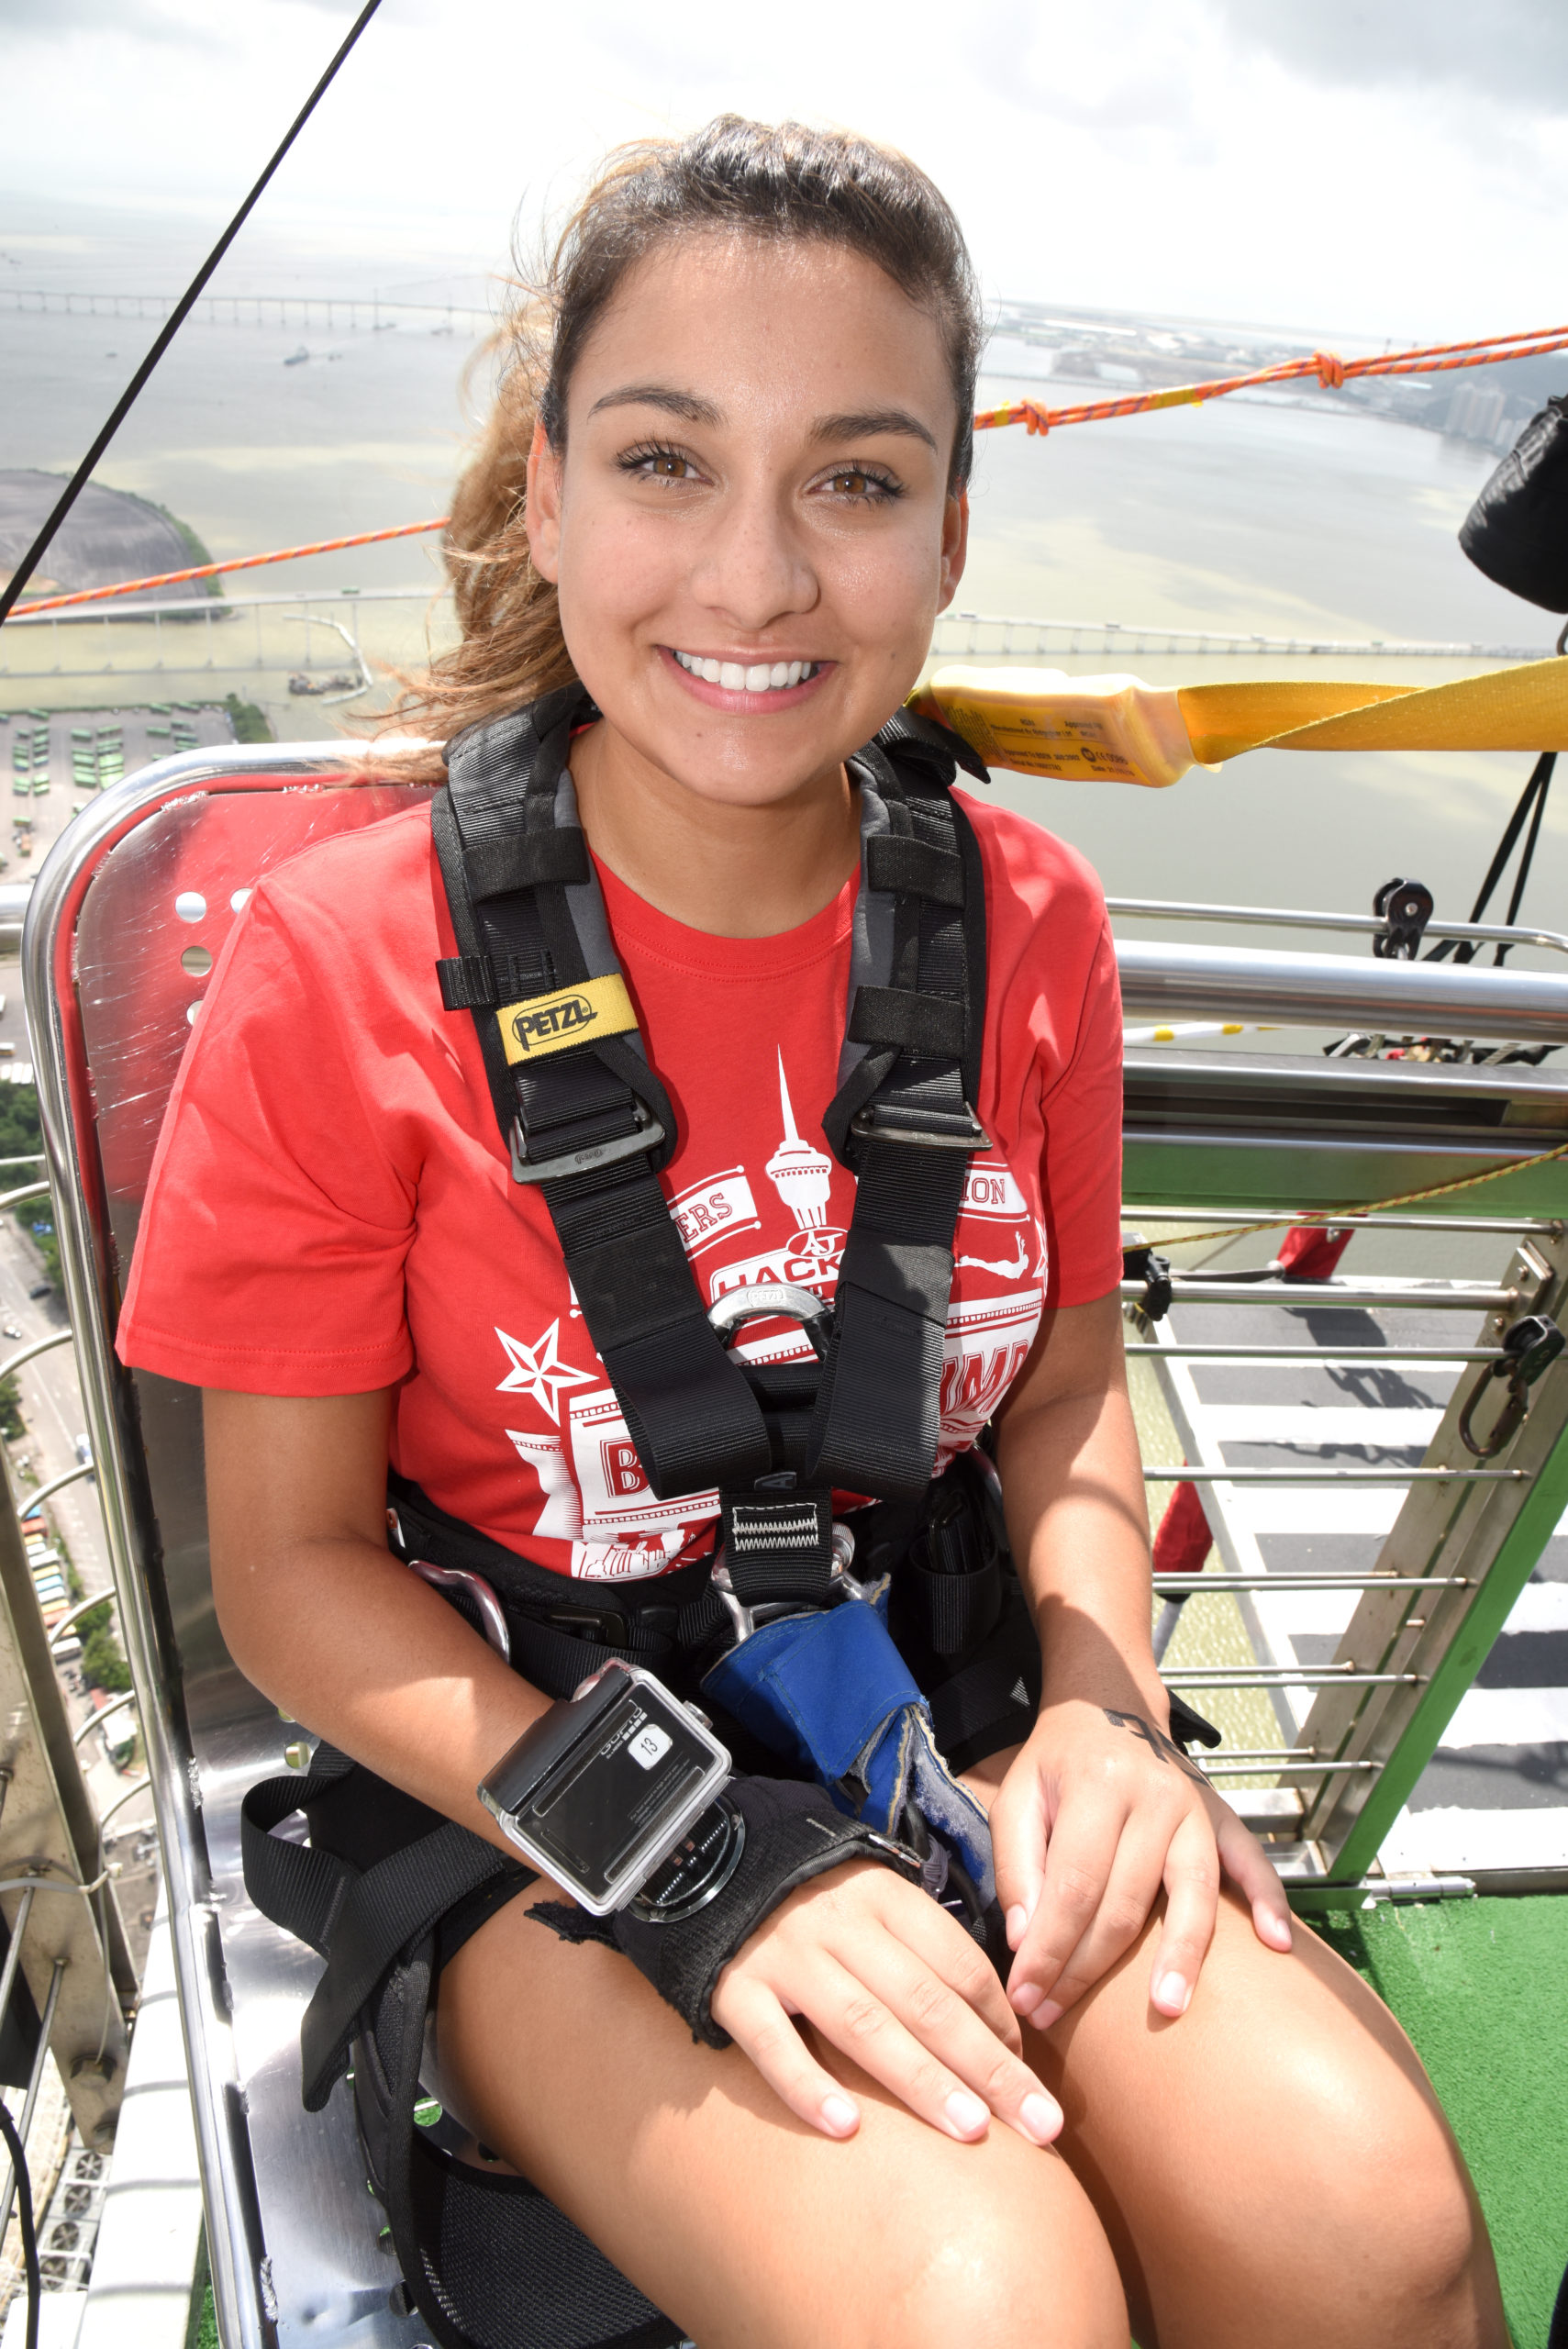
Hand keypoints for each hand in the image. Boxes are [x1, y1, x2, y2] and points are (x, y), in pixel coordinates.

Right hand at [708, 1859, 1064, 2146]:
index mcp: (883, 1898)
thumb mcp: (870, 1898)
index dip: (999, 2019)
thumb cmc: (810, 1899)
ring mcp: (786, 1957)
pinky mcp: (735, 1989)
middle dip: (989, 2066)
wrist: (706, 1864)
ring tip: (971, 2130)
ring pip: (863, 2023)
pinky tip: (845, 2127)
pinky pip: (773, 2043)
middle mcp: (841, 1925)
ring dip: (922, 2079)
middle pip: (927, 2001)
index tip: (1028, 2069)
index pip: (957, 1961)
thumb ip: (922, 1947)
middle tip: (1039, 2124)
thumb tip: (997, 2022)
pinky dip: (807, 2085)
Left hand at [989, 1700, 1292, 2029]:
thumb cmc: (1056, 1761)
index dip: (1050, 1949)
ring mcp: (1196, 1808)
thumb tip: (1026, 1940)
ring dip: (1181, 1955)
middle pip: (1126, 1902)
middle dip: (1088, 1969)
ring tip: (1168, 2008)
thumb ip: (1016, 1865)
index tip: (1027, 1997)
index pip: (1074, 1885)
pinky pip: (1253, 1862)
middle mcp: (1154, 1797)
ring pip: (1193, 1892)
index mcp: (1097, 1787)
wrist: (1109, 1704)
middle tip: (1058, 2017)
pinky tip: (1278, 1945)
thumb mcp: (1016, 1795)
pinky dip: (1270, 1901)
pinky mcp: (1222, 1818)